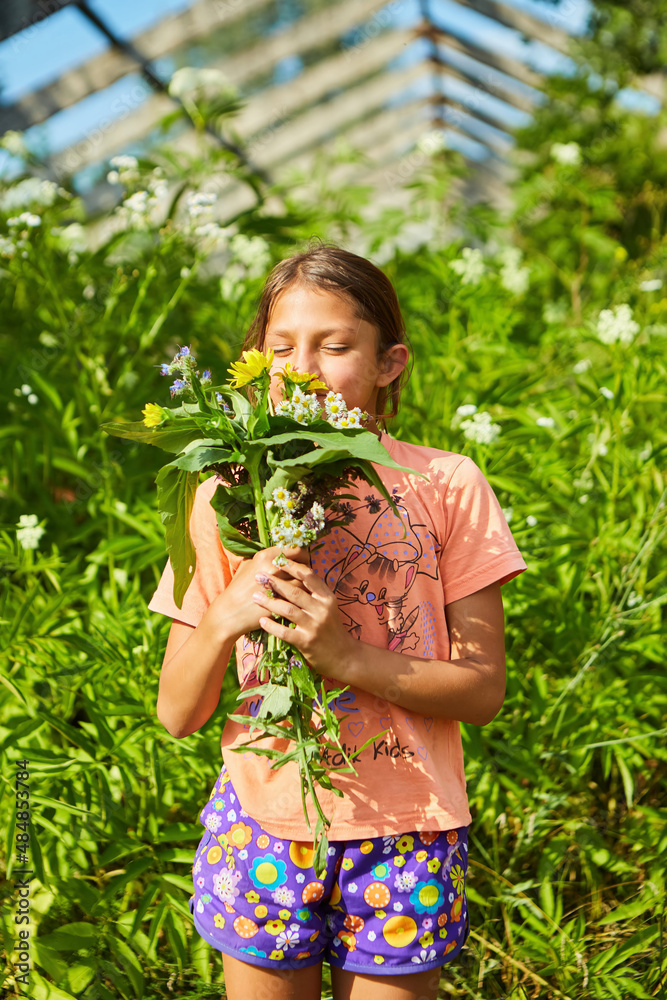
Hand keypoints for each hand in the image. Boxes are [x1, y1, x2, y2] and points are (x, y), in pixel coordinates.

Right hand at [211, 546, 310, 642]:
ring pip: (304, 582)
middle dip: (306, 571)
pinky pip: (300, 598)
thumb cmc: (238, 588)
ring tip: (304, 588)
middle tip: (306, 575)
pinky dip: (302, 598)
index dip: (303, 555)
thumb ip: (266, 558)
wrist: (231, 612)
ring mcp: (280, 586)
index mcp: (266, 555)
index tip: (303, 560)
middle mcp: (274, 568)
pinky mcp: (282, 602)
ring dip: (306, 585)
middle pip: (303, 566)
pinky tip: (300, 599)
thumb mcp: (248, 566)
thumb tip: (282, 553)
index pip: (296, 550)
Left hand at [251, 557, 352, 677]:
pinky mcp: (306, 641)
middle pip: (295, 591)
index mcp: (327, 597)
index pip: (309, 576)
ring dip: (269, 602)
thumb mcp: (327, 606)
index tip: (277, 560)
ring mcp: (314, 626)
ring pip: (288, 610)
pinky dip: (271, 625)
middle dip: (275, 582)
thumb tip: (294, 572)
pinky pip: (285, 632)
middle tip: (259, 576)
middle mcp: (322, 609)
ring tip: (255, 596)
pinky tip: (261, 620)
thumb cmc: (330, 627)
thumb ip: (313, 592)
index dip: (292, 566)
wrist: (343, 655)